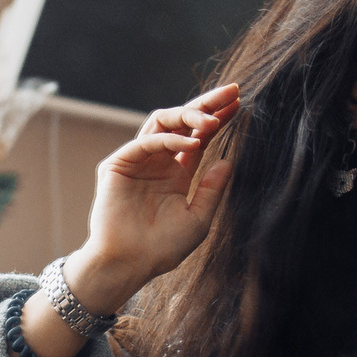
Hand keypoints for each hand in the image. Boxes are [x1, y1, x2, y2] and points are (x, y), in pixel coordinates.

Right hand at [75, 84, 238, 307]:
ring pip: (162, 122)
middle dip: (207, 104)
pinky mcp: (117, 165)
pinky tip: (192, 143)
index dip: (218, 118)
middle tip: (231, 92)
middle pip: (182, 121)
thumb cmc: (161, 248)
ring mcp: (136, 161)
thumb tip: (228, 160)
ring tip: (212, 119)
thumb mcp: (198, 219)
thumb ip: (212, 190)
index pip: (198, 137)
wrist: (129, 264)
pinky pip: (146, 141)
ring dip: (189, 115)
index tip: (238, 103)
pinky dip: (169, 138)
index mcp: (175, 174)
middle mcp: (156, 162)